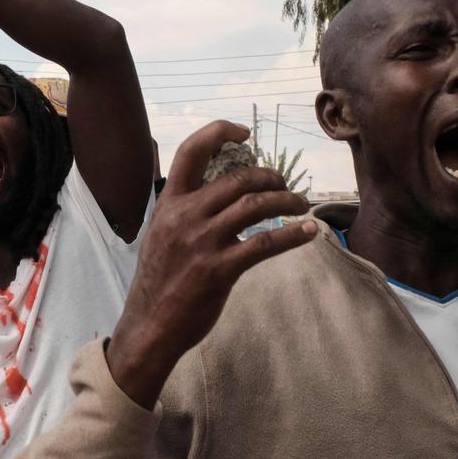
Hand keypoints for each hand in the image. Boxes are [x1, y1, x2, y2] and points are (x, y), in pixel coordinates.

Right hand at [107, 121, 317, 407]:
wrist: (149, 326)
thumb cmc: (157, 282)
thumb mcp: (160, 235)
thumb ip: (183, 212)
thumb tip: (216, 194)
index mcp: (168, 204)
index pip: (190, 151)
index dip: (219, 132)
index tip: (244, 133)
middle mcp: (184, 216)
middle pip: (237, 178)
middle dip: (270, 176)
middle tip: (285, 186)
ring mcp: (202, 242)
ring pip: (256, 205)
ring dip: (287, 200)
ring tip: (300, 206)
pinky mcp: (219, 269)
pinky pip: (266, 243)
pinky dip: (294, 234)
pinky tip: (308, 232)